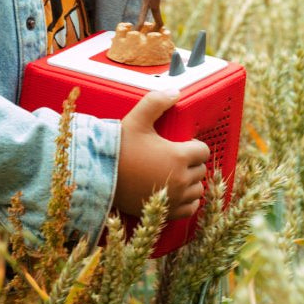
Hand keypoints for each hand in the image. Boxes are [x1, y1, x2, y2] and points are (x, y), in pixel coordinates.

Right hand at [113, 91, 209, 219]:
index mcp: (178, 155)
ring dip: (191, 181)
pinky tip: (177, 191)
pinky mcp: (167, 212)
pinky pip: (190, 208)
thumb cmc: (119, 146)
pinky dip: (188, 200)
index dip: (194, 145)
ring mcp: (176, 198)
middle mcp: (181, 178)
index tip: (183, 144)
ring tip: (176, 173)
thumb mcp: (137, 119)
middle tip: (175, 156)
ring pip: (198, 190)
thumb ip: (156, 102)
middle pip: (201, 170)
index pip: (203, 151)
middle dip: (192, 162)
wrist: (100, 175)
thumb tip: (175, 91)